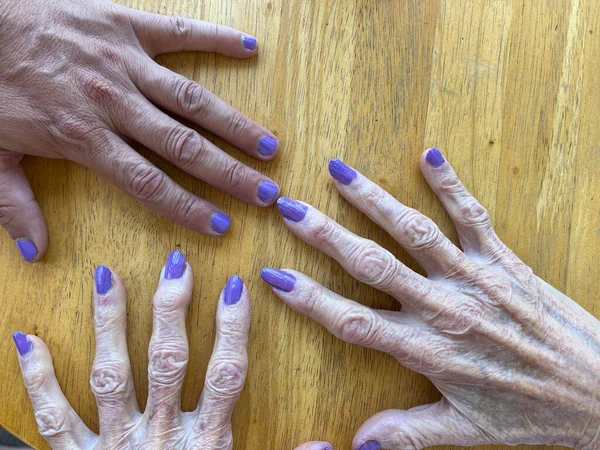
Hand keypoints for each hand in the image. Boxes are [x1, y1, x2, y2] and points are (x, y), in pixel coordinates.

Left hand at [0, 0, 279, 262]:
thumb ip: (13, 206)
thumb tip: (37, 252)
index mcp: (84, 137)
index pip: (149, 183)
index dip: (188, 207)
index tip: (222, 225)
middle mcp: (115, 104)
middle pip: (185, 147)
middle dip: (231, 174)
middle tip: (267, 193)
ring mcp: (124, 62)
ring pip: (192, 100)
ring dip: (235, 124)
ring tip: (269, 146)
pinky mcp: (125, 25)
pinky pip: (179, 33)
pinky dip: (217, 39)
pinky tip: (250, 48)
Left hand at [14, 251, 253, 448]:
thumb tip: (329, 444)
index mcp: (205, 445)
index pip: (226, 375)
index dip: (233, 329)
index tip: (236, 287)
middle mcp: (159, 437)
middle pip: (167, 362)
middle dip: (173, 310)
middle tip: (174, 265)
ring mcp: (114, 446)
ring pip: (111, 376)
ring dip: (109, 326)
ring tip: (106, 277)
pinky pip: (54, 421)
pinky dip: (39, 381)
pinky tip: (27, 340)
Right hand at [261, 149, 599, 449]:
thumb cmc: (530, 411)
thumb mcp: (465, 430)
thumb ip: (407, 435)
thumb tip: (358, 445)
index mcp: (428, 351)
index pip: (353, 322)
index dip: (309, 300)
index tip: (275, 275)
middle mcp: (444, 308)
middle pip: (373, 265)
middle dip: (326, 236)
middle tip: (291, 208)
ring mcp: (473, 278)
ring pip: (414, 232)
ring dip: (374, 200)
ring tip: (340, 172)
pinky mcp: (504, 261)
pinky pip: (474, 216)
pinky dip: (451, 185)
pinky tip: (429, 156)